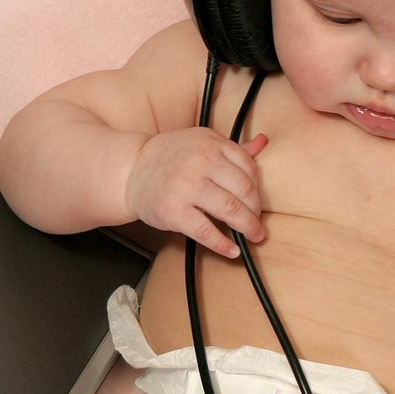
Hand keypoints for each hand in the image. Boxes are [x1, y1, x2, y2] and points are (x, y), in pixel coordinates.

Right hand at [125, 128, 267, 256]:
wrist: (131, 170)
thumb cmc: (169, 158)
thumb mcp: (201, 144)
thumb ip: (232, 148)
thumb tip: (262, 142)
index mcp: (210, 143)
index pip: (248, 167)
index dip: (257, 189)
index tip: (256, 202)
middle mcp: (200, 161)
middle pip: (243, 190)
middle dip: (255, 211)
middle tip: (258, 223)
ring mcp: (187, 186)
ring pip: (230, 210)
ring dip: (247, 227)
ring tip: (253, 236)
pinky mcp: (174, 211)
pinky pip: (206, 231)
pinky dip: (223, 244)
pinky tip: (232, 250)